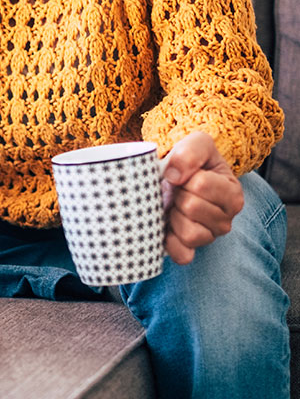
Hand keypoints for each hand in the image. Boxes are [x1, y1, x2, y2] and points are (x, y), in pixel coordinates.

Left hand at [161, 131, 244, 264]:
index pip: (201, 185)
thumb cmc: (190, 161)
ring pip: (190, 233)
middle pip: (192, 208)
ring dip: (173, 216)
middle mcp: (226, 219)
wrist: (175, 175)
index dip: (184, 176)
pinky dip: (170, 242)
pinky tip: (167, 226)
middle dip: (177, 195)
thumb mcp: (197, 143)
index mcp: (232, 193)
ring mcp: (209, 237)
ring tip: (174, 205)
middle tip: (177, 190)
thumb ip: (191, 151)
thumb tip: (173, 176)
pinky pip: (182, 255)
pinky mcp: (191, 250)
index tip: (184, 174)